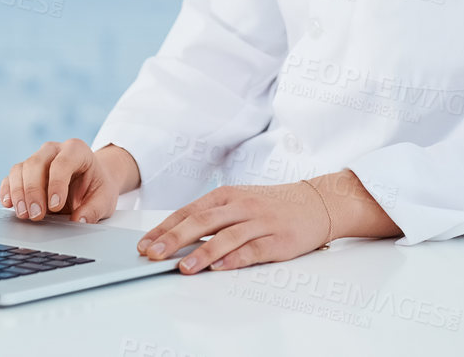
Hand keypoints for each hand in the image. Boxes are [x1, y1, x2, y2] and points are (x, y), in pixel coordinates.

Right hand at [0, 139, 140, 223]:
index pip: (63, 162)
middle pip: (36, 163)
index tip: (56, 206)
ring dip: (19, 193)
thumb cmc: (97, 187)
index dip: (57, 184)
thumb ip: (94, 209)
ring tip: (24, 215)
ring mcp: (37, 159)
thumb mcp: (104, 198)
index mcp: (77, 150)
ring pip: (20, 169)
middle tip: (36, 215)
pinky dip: (7, 190)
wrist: (91, 181)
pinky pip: (11, 177)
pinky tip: (9, 204)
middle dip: (34, 191)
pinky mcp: (25, 172)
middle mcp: (54, 150)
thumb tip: (80, 221)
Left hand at [138, 170, 398, 273]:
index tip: (145, 244)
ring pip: (226, 236)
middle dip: (174, 239)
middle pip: (202, 222)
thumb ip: (212, 217)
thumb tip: (176, 237)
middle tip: (153, 254)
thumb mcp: (240, 202)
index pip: (189, 211)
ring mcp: (260, 222)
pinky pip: (253, 249)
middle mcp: (242, 205)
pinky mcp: (278, 240)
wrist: (318, 202)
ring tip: (183, 267)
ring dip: (202, 253)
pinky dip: (235, 259)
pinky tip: (220, 268)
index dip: (165, 228)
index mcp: (228, 195)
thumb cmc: (273, 205)